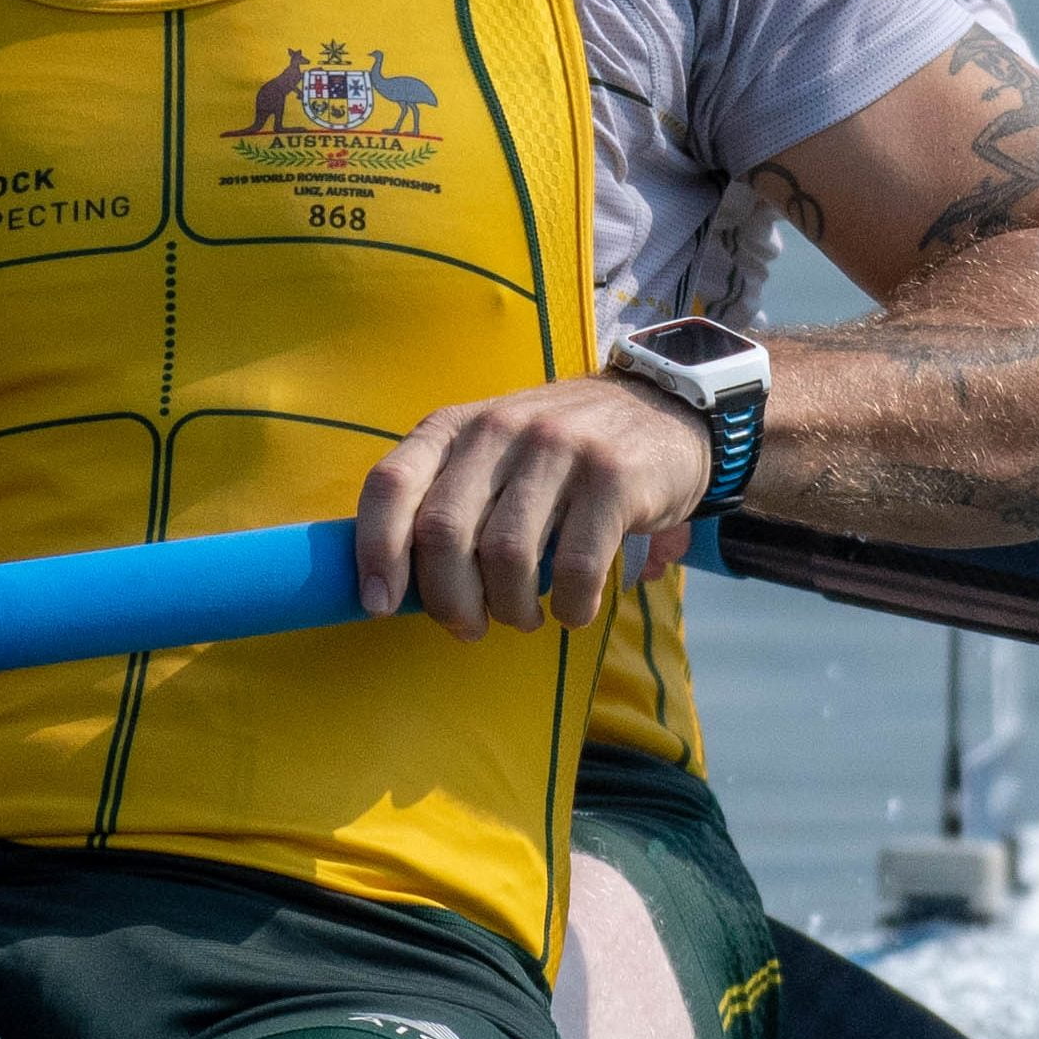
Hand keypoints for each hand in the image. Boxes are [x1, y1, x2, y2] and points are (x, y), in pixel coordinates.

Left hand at [356, 380, 716, 638]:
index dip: (374, 551)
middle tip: (469, 626)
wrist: (664, 412)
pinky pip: (574, 566)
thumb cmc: (560, 454)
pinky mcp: (613, 477)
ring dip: (510, 608)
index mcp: (455, 426)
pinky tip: (572, 610)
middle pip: (443, 533)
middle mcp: (500, 429)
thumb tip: (396, 587)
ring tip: (523, 616)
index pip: (391, 484)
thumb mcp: (493, 454)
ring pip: (506, 556)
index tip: (380, 604)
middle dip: (448, 600)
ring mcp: (559, 448)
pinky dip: (568, 607)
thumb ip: (447, 500)